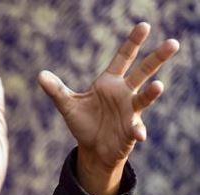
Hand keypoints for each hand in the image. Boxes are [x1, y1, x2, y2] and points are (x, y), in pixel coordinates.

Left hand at [39, 22, 178, 194]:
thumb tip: (40, 75)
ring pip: (144, 98)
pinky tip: (139, 135)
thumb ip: (57, 90)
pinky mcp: (131, 130)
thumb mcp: (68, 105)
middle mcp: (124, 93)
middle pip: (143, 72)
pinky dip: (139, 131)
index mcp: (110, 82)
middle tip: (173, 43)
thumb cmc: (84, 122)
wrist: (92, 148)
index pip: (124, 58)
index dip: (133, 43)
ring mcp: (130, 111)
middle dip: (157, 58)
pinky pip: (137, 128)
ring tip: (158, 87)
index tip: (144, 26)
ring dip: (151, 93)